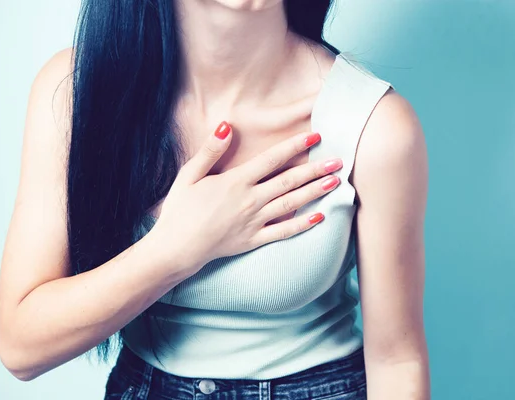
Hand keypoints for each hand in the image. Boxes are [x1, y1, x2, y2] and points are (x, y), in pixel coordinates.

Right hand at [150, 121, 342, 274]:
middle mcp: (250, 200)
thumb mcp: (189, 175)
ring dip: (316, 192)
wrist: (174, 248)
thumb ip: (210, 151)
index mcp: (235, 181)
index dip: (295, 146)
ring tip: (336, 182)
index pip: (272, 159)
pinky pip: (283, 232)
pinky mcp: (254, 240)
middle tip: (339, 160)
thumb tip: (225, 125)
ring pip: (291, 204)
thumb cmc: (179, 211)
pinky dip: (302, 225)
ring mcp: (254, 222)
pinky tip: (320, 217)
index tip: (315, 136)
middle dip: (316, 169)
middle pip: (289, 181)